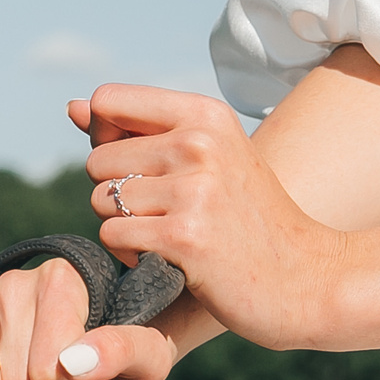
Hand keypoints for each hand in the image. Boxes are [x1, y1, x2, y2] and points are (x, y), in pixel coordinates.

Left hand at [81, 85, 347, 350]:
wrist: (307, 279)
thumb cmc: (248, 221)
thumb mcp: (207, 158)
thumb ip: (137, 131)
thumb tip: (73, 108)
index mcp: (204, 114)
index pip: (107, 101)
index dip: (104, 138)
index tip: (138, 168)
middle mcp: (198, 143)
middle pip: (97, 159)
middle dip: (115, 193)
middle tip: (165, 215)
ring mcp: (193, 190)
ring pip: (100, 201)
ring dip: (122, 228)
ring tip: (168, 237)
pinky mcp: (184, 237)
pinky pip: (113, 235)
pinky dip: (130, 255)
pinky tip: (167, 260)